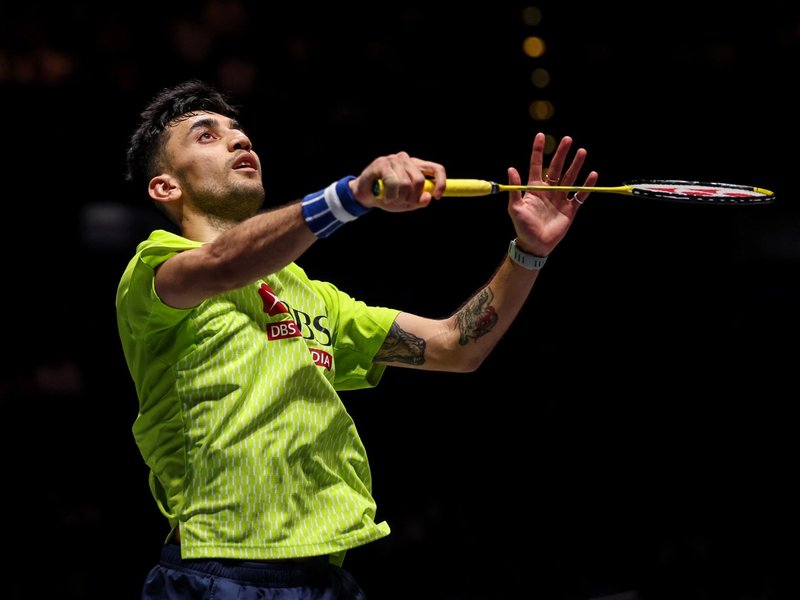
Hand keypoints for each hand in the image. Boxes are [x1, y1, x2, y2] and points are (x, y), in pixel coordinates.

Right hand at [350, 151, 446, 211]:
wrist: (364, 196)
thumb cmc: (387, 197)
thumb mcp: (407, 203)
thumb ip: (419, 201)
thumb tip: (428, 197)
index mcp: (417, 167)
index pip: (436, 169)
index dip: (441, 183)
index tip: (437, 196)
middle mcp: (407, 160)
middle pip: (420, 180)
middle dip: (411, 197)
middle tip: (402, 202)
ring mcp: (394, 159)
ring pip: (405, 183)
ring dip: (398, 197)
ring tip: (390, 198)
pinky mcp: (382, 162)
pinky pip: (392, 182)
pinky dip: (390, 194)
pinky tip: (384, 196)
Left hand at [508, 132, 597, 256]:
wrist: (535, 245)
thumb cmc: (523, 227)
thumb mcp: (515, 209)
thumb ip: (515, 189)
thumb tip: (511, 169)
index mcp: (534, 188)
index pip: (536, 165)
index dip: (538, 151)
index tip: (540, 135)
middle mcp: (548, 190)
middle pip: (557, 168)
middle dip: (562, 154)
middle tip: (568, 139)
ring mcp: (560, 199)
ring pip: (570, 178)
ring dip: (576, 165)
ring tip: (582, 152)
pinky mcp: (570, 209)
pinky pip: (580, 195)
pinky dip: (586, 186)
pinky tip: (592, 175)